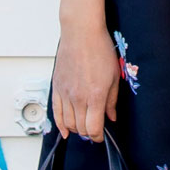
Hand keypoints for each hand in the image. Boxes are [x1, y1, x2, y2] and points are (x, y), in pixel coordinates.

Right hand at [51, 25, 119, 141]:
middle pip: (81, 128)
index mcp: (95, 96)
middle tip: (95, 130)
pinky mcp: (57, 87)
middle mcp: (78, 98)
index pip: (94, 128)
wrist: (81, 33)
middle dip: (89, 133)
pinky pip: (55, 112)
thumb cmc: (99, 49)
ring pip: (68, 123)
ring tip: (83, 127)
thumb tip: (111, 117)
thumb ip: (111, 100)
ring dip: (76, 129)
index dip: (99, 136)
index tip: (102, 135)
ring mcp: (65, 93)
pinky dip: (60, 124)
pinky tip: (64, 130)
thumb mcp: (113, 77)